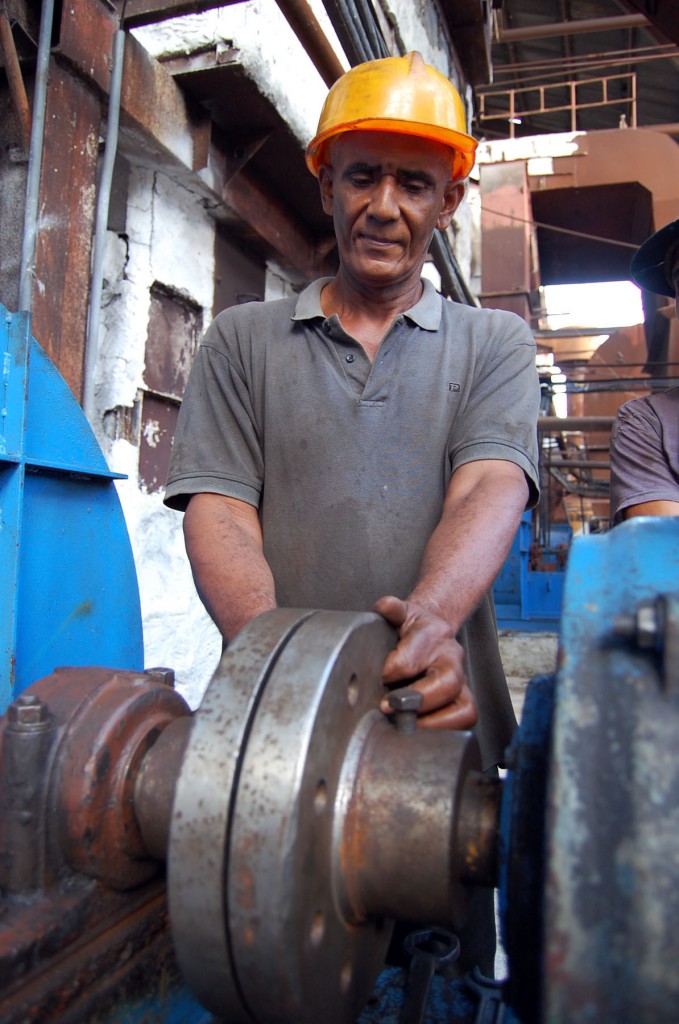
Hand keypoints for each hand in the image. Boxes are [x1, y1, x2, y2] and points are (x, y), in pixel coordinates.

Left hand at [373, 595, 476, 729]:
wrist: (429, 630)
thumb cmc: (407, 627)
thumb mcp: (398, 613)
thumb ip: (389, 609)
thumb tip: (386, 606)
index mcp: (433, 632)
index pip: (411, 658)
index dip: (390, 673)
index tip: (378, 678)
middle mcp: (452, 656)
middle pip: (447, 681)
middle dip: (416, 699)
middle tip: (389, 706)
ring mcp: (462, 680)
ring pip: (464, 706)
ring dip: (434, 721)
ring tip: (407, 724)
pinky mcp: (464, 699)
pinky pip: (465, 719)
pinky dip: (444, 729)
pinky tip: (419, 729)